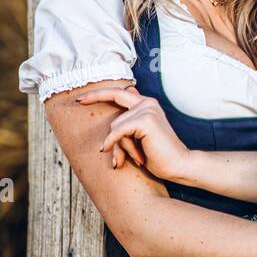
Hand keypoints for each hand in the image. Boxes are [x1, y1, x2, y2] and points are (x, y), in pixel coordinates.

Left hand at [76, 85, 194, 181]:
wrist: (178, 165)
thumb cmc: (158, 155)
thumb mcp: (138, 138)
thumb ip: (127, 125)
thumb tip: (112, 123)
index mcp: (147, 104)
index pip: (121, 92)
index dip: (101, 93)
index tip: (83, 96)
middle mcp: (148, 103)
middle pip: (115, 97)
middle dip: (95, 96)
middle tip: (77, 100)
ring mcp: (147, 109)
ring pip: (115, 124)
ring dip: (118, 145)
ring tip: (131, 159)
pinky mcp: (145, 120)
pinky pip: (118, 132)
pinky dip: (113, 143)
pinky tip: (113, 157)